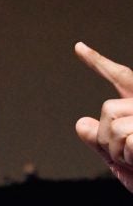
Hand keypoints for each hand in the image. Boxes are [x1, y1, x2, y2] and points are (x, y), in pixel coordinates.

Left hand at [75, 41, 132, 191]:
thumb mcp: (120, 159)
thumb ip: (100, 141)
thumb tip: (81, 123)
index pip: (120, 77)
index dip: (97, 62)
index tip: (77, 46)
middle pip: (107, 110)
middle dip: (106, 138)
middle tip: (125, 154)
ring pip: (116, 127)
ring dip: (118, 152)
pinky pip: (130, 140)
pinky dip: (130, 157)